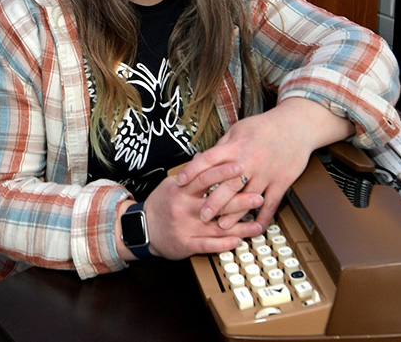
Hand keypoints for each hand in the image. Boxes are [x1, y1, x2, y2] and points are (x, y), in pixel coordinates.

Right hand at [131, 165, 264, 260]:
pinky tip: (237, 241)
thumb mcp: (170, 184)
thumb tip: (204, 156)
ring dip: (239, 227)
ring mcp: (186, 226)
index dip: (223, 172)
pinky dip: (223, 244)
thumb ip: (189, 173)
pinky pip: (207, 245)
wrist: (142, 228)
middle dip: (239, 200)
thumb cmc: (160, 204)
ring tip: (257, 225)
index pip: (204, 177)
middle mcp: (184, 207)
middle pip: (215, 202)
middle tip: (258, 196)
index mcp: (181, 190)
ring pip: (216, 226)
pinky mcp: (186, 244)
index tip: (240, 166)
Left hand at [174, 98, 354, 226]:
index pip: (208, 159)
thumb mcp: (238, 130)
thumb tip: (202, 158)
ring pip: (247, 197)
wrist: (295, 126)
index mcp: (235, 146)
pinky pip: (271, 202)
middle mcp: (248, 161)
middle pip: (226, 184)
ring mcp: (266, 173)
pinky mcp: (281, 181)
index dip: (192, 171)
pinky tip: (256, 227)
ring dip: (234, 214)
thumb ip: (222, 146)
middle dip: (213, 202)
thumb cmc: (264, 126)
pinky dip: (264, 217)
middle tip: (201, 216)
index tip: (180, 182)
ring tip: (222, 227)